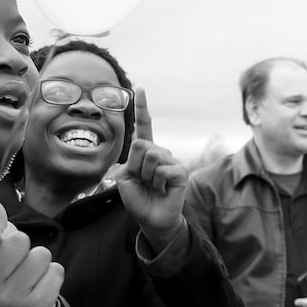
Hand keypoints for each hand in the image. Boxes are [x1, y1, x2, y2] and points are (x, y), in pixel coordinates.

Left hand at [114, 87, 188, 251]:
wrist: (151, 219)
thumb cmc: (138, 198)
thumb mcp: (125, 178)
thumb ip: (130, 161)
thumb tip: (149, 152)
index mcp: (146, 151)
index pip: (145, 126)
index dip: (143, 106)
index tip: (140, 87)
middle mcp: (160, 152)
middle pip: (140, 145)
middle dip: (135, 166)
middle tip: (142, 182)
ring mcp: (172, 160)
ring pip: (150, 156)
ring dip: (145, 176)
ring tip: (152, 187)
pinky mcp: (180, 172)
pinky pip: (162, 169)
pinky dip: (157, 183)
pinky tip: (162, 190)